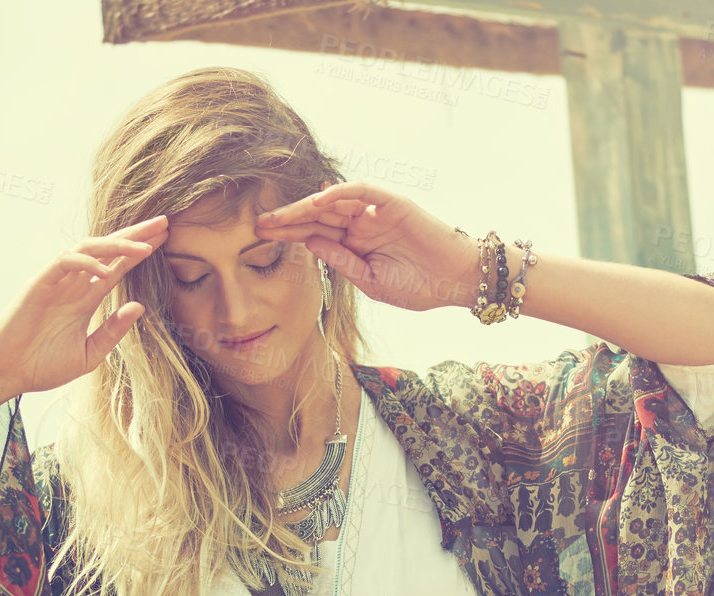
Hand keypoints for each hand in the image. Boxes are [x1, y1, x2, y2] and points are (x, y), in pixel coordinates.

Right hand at [0, 214, 168, 396]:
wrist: (7, 374)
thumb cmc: (42, 365)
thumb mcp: (90, 354)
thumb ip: (113, 331)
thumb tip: (139, 306)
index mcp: (86, 298)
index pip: (118, 266)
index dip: (140, 252)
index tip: (165, 240)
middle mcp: (74, 284)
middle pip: (108, 250)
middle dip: (136, 235)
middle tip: (165, 223)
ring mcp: (57, 282)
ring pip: (89, 248)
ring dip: (117, 244)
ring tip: (144, 247)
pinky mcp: (39, 284)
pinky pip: (65, 262)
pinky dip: (86, 262)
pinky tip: (106, 269)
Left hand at [255, 181, 478, 312]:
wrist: (455, 282)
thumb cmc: (418, 286)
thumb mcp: (370, 281)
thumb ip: (341, 262)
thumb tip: (310, 244)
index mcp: (354, 244)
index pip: (314, 234)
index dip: (288, 235)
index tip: (259, 239)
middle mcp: (360, 224)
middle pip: (316, 217)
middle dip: (287, 220)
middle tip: (257, 223)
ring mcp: (374, 211)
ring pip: (332, 202)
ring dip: (304, 207)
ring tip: (278, 216)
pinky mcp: (391, 202)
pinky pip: (361, 191)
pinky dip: (340, 193)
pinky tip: (317, 201)